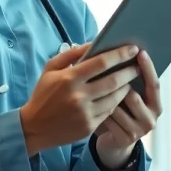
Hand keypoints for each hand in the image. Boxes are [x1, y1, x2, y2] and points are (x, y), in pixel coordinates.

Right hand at [20, 43, 139, 155]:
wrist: (33, 127)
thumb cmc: (42, 94)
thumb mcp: (50, 69)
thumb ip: (71, 54)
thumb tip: (92, 43)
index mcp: (69, 78)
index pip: (101, 62)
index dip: (119, 54)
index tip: (132, 48)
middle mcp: (78, 96)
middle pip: (113, 81)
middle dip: (129, 71)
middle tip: (137, 66)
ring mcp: (85, 113)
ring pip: (114, 97)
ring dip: (125, 87)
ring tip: (130, 81)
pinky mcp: (88, 126)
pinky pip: (109, 111)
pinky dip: (115, 102)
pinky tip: (118, 96)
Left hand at [95, 50, 162, 167]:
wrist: (113, 142)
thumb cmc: (119, 112)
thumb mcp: (127, 96)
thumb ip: (129, 81)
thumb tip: (121, 54)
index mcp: (155, 104)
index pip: (154, 84)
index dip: (148, 68)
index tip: (139, 52)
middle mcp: (151, 118)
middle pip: (133, 95)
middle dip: (117, 85)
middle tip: (101, 73)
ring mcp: (139, 131)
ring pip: (117, 106)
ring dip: (103, 98)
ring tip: (91, 92)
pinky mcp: (125, 139)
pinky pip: (108, 118)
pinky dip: (97, 111)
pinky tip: (89, 108)